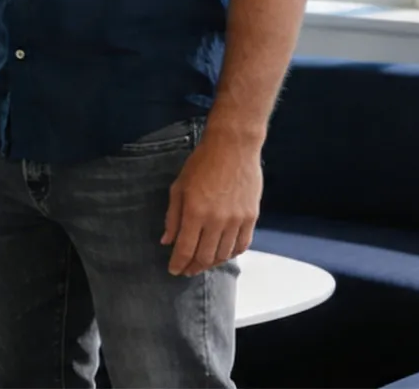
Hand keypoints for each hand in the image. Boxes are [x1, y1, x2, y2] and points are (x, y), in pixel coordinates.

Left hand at [162, 133, 261, 275]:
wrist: (233, 147)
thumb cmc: (202, 163)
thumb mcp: (179, 186)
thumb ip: (173, 217)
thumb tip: (167, 241)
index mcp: (195, 212)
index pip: (185, 249)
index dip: (178, 264)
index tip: (173, 271)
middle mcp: (217, 220)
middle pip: (205, 256)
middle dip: (193, 267)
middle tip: (186, 270)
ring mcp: (237, 220)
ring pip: (224, 254)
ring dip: (211, 263)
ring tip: (202, 263)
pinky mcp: (251, 217)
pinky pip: (242, 245)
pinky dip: (231, 254)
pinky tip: (222, 254)